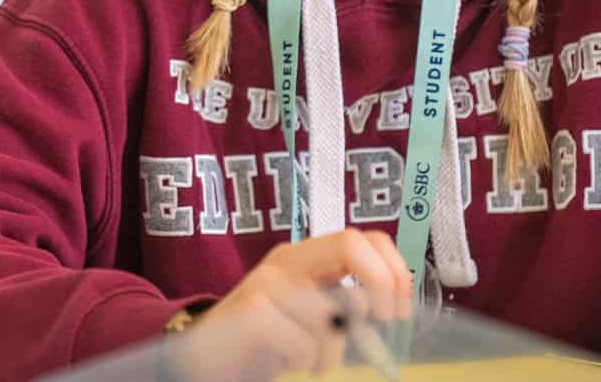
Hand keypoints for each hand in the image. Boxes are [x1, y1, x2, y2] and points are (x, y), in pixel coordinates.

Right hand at [162, 229, 411, 381]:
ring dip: (332, 350)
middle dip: (381, 283)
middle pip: (351, 243)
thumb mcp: (308, 318)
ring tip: (308, 361)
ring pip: (332, 308)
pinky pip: (305, 341)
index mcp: (307, 259)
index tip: (401, 308)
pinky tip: (285, 363)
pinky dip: (306, 360)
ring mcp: (266, 284)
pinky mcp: (251, 314)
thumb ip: (341, 306)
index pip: (364, 238)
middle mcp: (287, 261)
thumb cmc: (263, 345)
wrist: (199, 363)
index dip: (393, 267)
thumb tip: (392, 309)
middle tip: (384, 322)